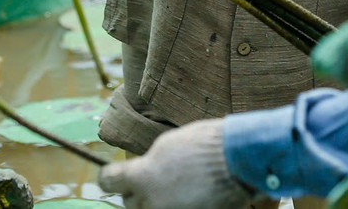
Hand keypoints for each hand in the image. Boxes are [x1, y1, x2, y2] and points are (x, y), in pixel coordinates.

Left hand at [99, 119, 257, 208]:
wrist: (238, 162)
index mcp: (142, 176)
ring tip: (177, 190)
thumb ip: (149, 163)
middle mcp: (151, 201)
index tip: (115, 177)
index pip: (109, 181)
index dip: (112, 178)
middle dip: (140, 191)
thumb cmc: (205, 145)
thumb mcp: (168, 145)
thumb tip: (141, 172)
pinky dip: (178, 207)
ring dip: (158, 203)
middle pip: (130, 202)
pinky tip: (191, 198)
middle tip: (158, 180)